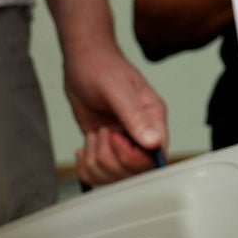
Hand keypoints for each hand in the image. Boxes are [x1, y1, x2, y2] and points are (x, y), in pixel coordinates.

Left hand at [63, 34, 167, 186]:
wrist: (82, 61)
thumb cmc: (102, 67)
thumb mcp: (118, 89)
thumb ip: (135, 117)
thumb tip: (154, 143)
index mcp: (154, 119)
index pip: (155, 157)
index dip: (132, 157)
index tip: (114, 136)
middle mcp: (142, 134)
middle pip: (132, 172)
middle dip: (109, 157)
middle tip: (102, 130)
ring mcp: (123, 143)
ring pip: (112, 176)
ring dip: (95, 158)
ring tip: (95, 133)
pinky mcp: (105, 147)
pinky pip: (96, 174)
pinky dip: (85, 166)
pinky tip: (84, 146)